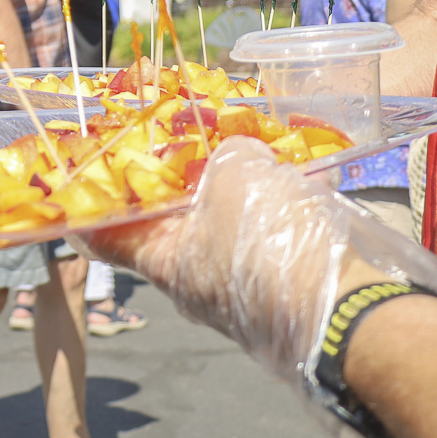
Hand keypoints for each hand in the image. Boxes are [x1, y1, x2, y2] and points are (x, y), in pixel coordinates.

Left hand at [75, 139, 436, 413]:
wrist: (353, 311)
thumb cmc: (276, 246)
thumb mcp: (238, 177)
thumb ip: (226, 155)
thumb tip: (238, 155)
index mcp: (164, 260)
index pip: (104, 234)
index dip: (92, 200)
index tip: (83, 166)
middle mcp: (194, 278)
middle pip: (169, 218)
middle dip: (175, 171)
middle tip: (179, 126)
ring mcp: (239, 283)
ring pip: (224, 220)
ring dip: (234, 179)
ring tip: (247, 134)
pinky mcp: (283, 281)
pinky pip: (269, 230)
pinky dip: (276, 196)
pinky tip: (295, 162)